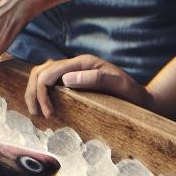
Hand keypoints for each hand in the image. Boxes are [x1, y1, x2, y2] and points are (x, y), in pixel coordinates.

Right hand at [24, 54, 155, 118]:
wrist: (142, 98)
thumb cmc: (131, 93)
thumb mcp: (119, 85)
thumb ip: (95, 79)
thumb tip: (67, 79)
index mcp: (83, 62)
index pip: (50, 71)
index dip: (43, 92)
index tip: (48, 113)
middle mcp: (76, 64)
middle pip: (41, 71)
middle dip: (34, 91)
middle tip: (37, 113)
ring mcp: (73, 71)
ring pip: (42, 74)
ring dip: (34, 91)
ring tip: (35, 111)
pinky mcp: (73, 79)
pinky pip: (49, 81)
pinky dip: (40, 91)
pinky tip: (41, 104)